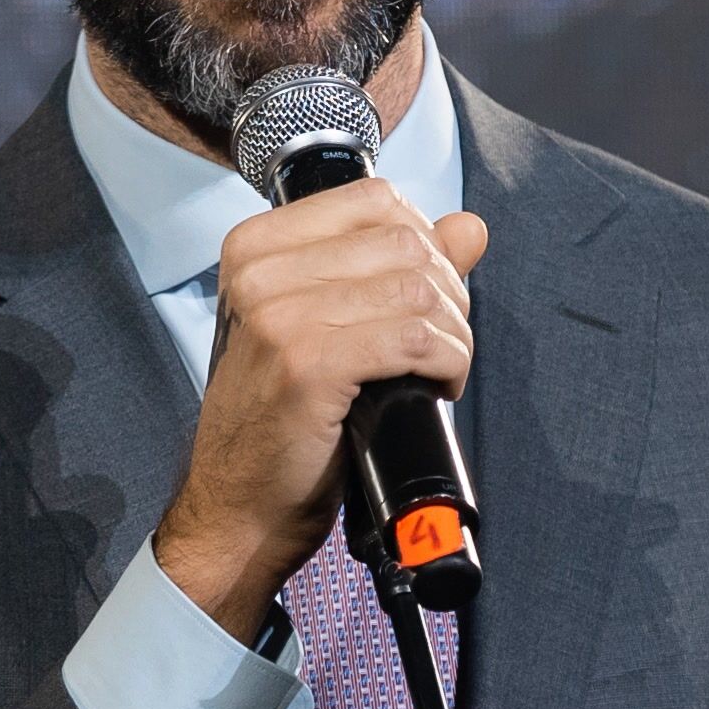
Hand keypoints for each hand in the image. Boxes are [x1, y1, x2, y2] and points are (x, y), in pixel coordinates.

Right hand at [153, 181, 487, 640]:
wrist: (239, 508)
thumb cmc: (282, 422)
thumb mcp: (329, 327)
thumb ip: (395, 268)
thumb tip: (469, 227)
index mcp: (255, 249)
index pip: (375, 201)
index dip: (424, 244)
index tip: (425, 296)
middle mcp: (259, 272)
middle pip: (405, 241)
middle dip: (448, 293)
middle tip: (440, 345)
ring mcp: (278, 316)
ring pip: (418, 289)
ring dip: (453, 334)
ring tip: (439, 370)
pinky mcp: (308, 365)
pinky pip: (415, 338)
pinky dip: (447, 363)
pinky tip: (437, 388)